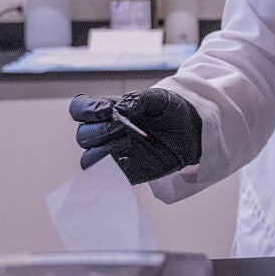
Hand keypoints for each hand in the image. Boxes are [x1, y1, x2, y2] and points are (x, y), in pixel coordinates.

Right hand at [70, 88, 201, 183]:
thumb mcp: (158, 98)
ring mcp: (114, 154)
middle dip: (100, 130)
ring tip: (128, 143)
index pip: (80, 109)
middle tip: (123, 126)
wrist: (194, 132)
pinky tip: (130, 159)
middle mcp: (105, 132)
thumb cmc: (171, 111)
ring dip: (104, 151)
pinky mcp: (126, 172)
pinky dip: (113, 170)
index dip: (87, 110)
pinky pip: (108, 177)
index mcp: (107, 110)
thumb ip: (138, 99)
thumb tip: (121, 107)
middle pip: (83, 135)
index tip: (107, 110)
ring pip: (89, 159)